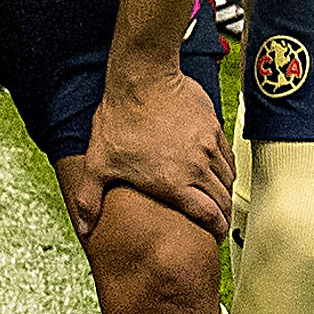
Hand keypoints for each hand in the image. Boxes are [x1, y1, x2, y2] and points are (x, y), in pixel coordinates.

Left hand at [70, 64, 236, 237]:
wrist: (142, 79)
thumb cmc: (120, 119)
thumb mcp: (99, 163)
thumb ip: (90, 198)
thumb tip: (85, 226)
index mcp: (174, 182)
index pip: (210, 216)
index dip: (216, 229)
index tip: (215, 234)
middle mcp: (197, 167)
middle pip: (223, 200)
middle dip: (223, 214)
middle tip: (217, 220)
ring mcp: (209, 146)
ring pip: (228, 178)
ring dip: (224, 190)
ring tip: (216, 196)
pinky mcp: (214, 127)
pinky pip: (228, 155)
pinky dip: (225, 167)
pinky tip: (216, 169)